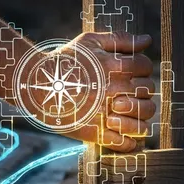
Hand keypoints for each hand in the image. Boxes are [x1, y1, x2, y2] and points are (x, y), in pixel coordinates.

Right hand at [20, 32, 155, 151]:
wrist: (36, 86)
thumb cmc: (64, 61)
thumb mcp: (90, 42)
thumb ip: (120, 39)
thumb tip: (147, 40)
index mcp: (113, 66)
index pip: (144, 66)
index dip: (143, 68)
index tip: (133, 73)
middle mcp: (113, 89)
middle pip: (147, 92)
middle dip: (142, 91)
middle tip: (130, 93)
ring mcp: (106, 113)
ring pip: (141, 119)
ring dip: (140, 116)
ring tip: (128, 113)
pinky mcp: (96, 133)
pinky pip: (124, 143)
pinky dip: (129, 142)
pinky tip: (123, 134)